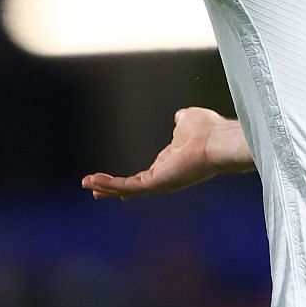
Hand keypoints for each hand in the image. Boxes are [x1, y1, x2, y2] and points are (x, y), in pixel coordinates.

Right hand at [82, 107, 251, 200]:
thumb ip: (181, 121)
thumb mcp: (188, 120)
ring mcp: (161, 181)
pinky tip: (94, 181)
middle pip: (133, 186)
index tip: (115, 180)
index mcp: (170, 162)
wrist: (218, 141)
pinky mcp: (158, 182)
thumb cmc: (208, 130)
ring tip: (87, 185)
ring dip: (106, 186)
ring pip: (128, 188)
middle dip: (112, 187)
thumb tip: (178, 116)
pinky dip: (110, 184)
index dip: (129, 178)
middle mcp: (165, 175)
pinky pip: (129, 185)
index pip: (146, 174)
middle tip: (94, 190)